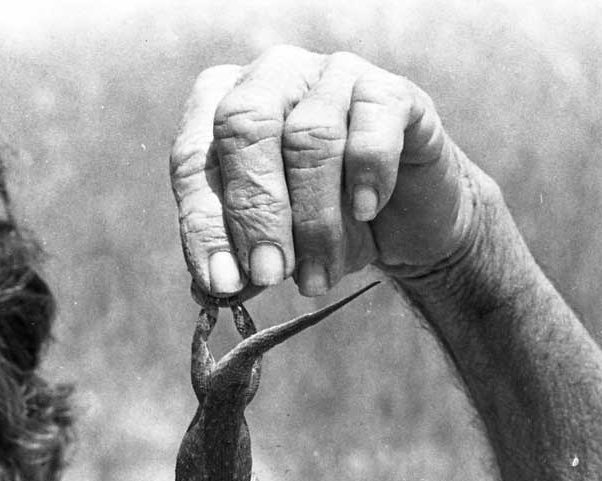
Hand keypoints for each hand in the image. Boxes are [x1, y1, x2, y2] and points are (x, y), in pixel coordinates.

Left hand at [170, 46, 478, 298]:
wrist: (407, 222)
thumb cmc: (323, 225)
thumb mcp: (274, 247)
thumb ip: (240, 259)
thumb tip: (212, 286)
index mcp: (220, 104)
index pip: (194, 157)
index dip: (204, 222)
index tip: (222, 281)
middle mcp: (271, 75)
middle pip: (246, 126)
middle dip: (256, 211)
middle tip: (269, 273)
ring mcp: (332, 73)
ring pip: (310, 137)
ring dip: (314, 219)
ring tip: (319, 274)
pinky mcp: (390, 90)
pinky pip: (372, 127)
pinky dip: (368, 176)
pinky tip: (366, 211)